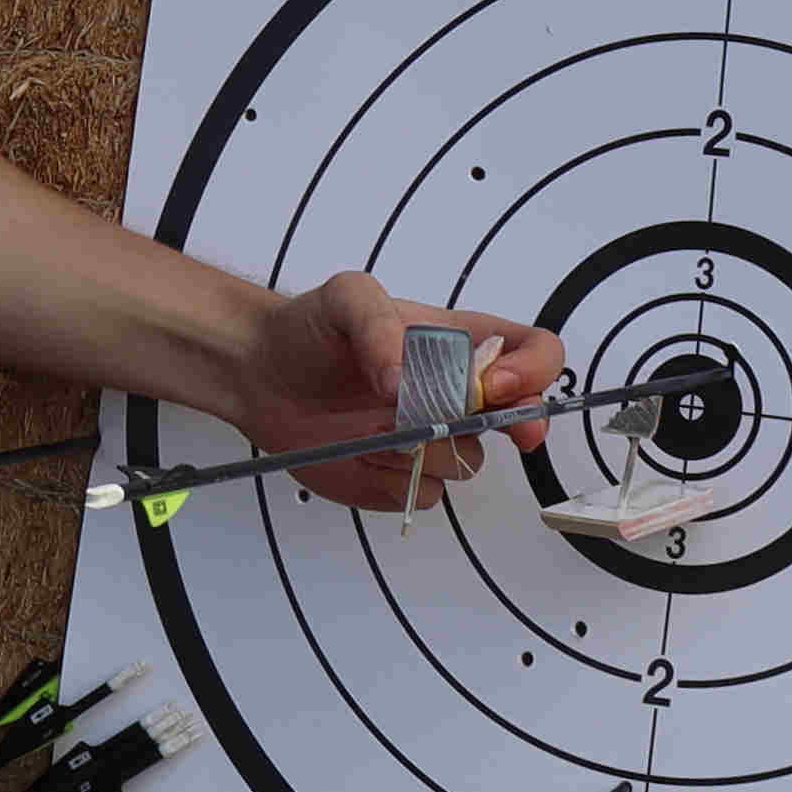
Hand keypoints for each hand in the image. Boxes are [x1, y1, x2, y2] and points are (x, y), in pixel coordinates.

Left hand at [219, 270, 567, 512]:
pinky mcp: (403, 477)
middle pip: (520, 417)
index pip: (533, 351)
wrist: (259, 375)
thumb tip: (403, 378)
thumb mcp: (345, 298)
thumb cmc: (308, 330)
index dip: (530, 371)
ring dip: (427, 449)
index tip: (493, 384)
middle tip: (489, 424)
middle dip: (518, 425)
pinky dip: (395, 479)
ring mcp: (433, 439)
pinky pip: (426, 493)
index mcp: (461, 343)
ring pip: (468, 461)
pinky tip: (360, 452)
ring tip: (373, 426)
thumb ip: (378, 325)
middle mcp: (457, 394)